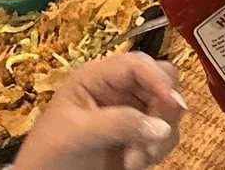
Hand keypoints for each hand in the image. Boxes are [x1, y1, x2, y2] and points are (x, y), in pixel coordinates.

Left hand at [14, 53, 185, 169]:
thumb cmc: (50, 154)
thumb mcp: (77, 133)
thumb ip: (118, 123)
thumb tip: (162, 126)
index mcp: (96, 77)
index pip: (136, 64)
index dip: (158, 79)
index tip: (173, 105)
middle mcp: (118, 89)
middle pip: (161, 80)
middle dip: (163, 109)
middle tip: (156, 137)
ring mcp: (130, 112)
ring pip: (168, 108)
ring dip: (160, 135)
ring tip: (136, 161)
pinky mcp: (138, 136)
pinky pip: (165, 133)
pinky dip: (158, 148)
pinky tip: (137, 163)